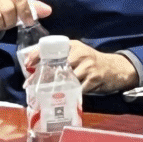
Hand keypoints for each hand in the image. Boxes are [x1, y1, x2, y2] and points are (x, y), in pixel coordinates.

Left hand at [16, 39, 135, 93]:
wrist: (115, 69)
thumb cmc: (92, 63)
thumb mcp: (77, 55)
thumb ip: (61, 58)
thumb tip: (36, 68)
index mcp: (73, 46)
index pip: (51, 47)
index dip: (37, 55)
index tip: (27, 64)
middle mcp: (80, 54)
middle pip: (57, 66)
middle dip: (45, 76)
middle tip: (34, 84)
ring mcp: (87, 66)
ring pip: (66, 79)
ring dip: (57, 87)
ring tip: (49, 93)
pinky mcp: (93, 79)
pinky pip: (77, 88)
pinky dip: (71, 93)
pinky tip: (67, 96)